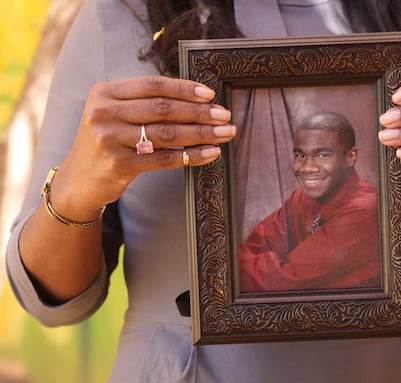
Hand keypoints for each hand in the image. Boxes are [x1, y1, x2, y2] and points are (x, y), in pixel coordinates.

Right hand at [51, 76, 235, 219]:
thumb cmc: (107, 144)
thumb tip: (197, 100)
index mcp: (105, 93)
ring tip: (225, 133)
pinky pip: (164, 158)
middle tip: (225, 115)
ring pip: (167, 133)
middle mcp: (104, 113)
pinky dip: (191, 155)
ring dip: (202, 133)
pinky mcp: (118, 164)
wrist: (78, 181)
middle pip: (163, 109)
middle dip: (199, 112)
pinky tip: (211, 153)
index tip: (210, 94)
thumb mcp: (115, 115)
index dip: (184, 89)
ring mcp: (109, 139)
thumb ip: (144, 104)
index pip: (153, 86)